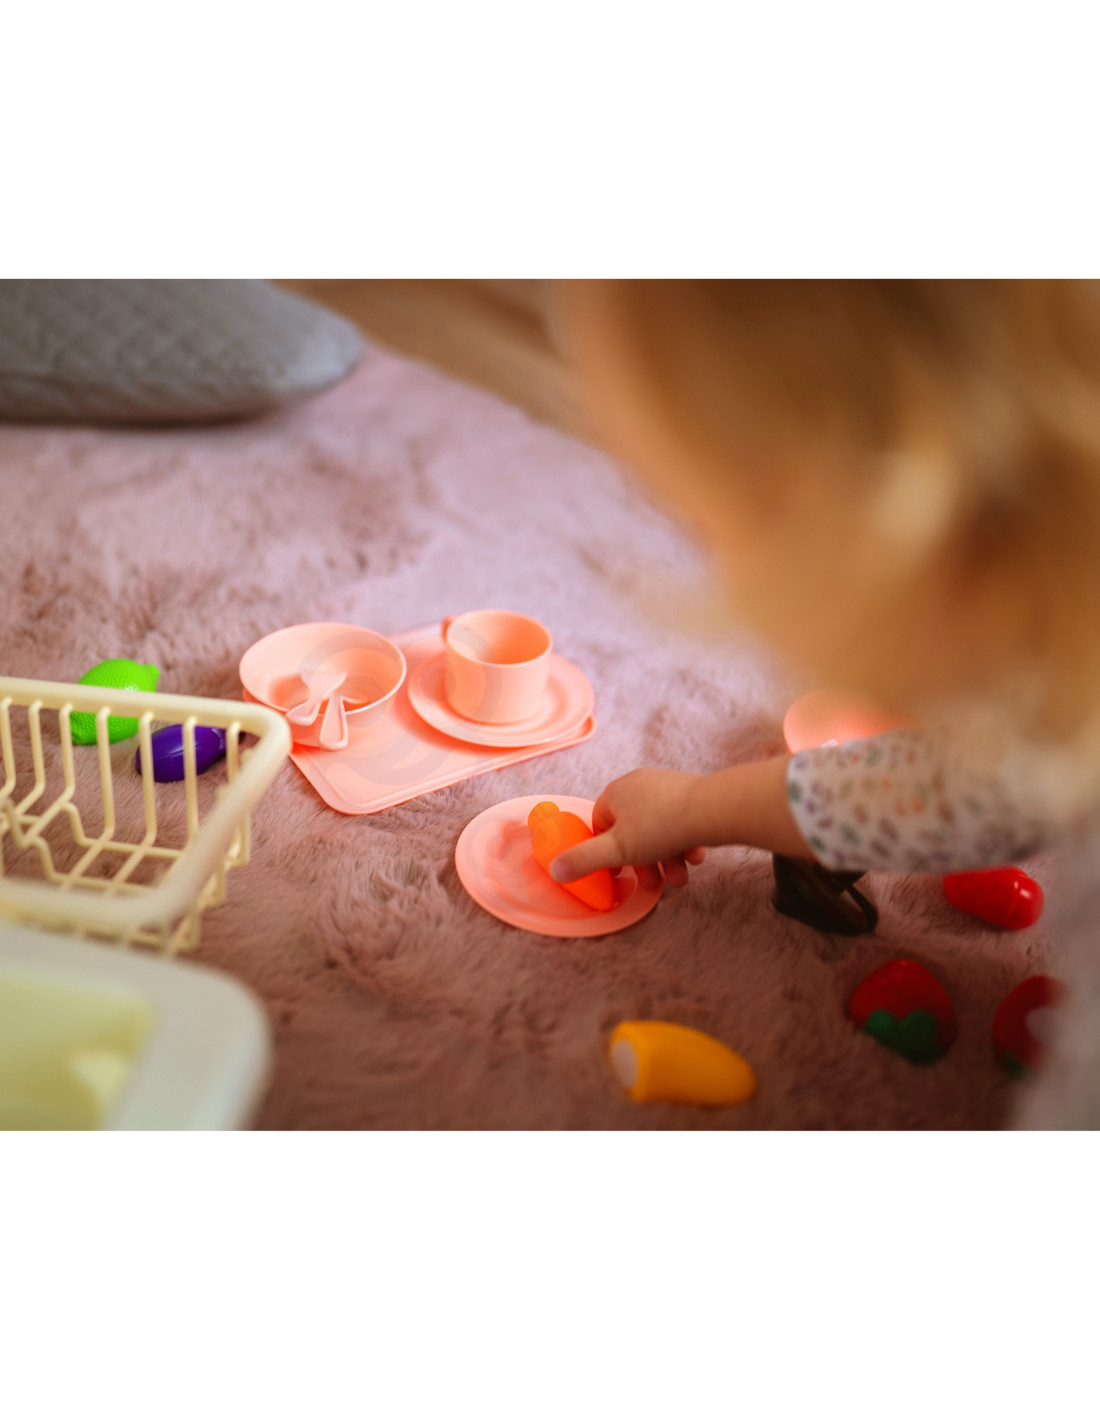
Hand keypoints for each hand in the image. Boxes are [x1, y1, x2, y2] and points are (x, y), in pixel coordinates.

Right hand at [549, 768, 706, 891]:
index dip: (607, 852)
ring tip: (680, 879)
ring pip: (659, 829)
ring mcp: (666, 786)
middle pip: (633, 831)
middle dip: (644, 863)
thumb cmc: (661, 827)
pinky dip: (685, 842)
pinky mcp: (691, 793)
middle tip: (654, 884)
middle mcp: (639, 784)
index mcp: (616, 793)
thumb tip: (554, 869)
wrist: (712, 810)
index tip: (619, 872)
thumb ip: (584, 861)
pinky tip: (696, 858)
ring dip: (667, 858)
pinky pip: (680, 821)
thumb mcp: (617, 851)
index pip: (601, 823)